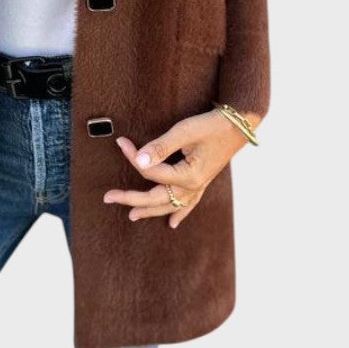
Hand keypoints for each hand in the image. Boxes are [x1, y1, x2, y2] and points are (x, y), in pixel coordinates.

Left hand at [104, 107, 261, 227]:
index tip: (120, 143)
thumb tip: (139, 159)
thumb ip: (161, 146)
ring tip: (132, 216)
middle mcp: (192, 187)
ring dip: (150, 211)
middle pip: (155, 197)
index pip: (151, 171)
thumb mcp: (185, 132)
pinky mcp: (202, 182)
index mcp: (188, 176)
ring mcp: (198, 187)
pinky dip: (180, 214)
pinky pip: (189, 204)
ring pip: (170, 205)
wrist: (239, 124)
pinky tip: (172, 223)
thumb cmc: (212, 125)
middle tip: (109, 197)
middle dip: (131, 198)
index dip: (133, 157)